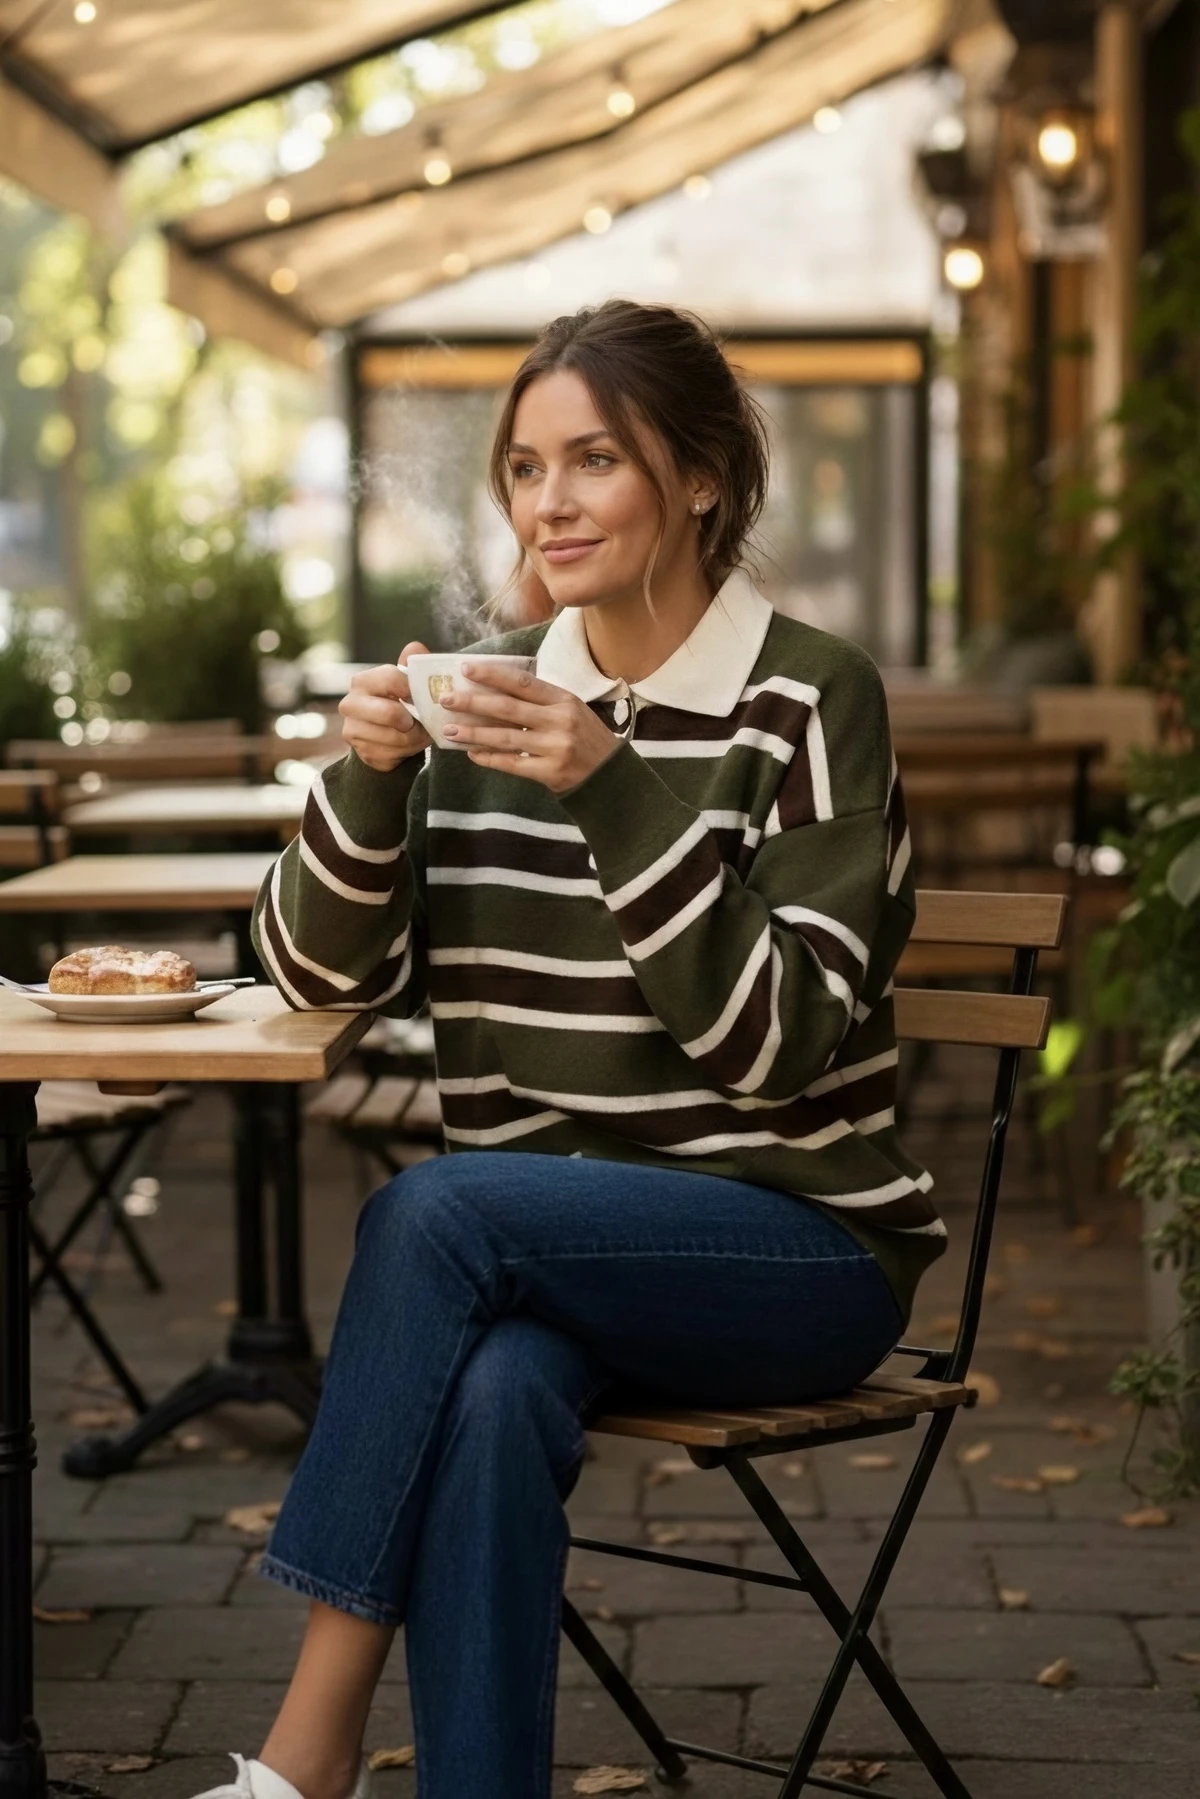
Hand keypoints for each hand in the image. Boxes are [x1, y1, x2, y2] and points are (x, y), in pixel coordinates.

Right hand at [339, 641, 431, 771]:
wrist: (385, 737)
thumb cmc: (400, 704)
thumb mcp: (409, 682)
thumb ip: (414, 664)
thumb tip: (415, 647)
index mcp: (363, 681)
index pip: (391, 679)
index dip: (412, 689)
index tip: (420, 697)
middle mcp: (350, 703)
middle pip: (390, 713)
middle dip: (412, 720)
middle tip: (417, 721)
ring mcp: (351, 729)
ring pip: (396, 737)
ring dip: (413, 738)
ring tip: (415, 733)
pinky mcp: (360, 751)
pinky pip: (393, 754)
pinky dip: (406, 751)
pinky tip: (405, 745)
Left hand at [440, 660, 619, 794]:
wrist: (610, 775)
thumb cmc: (585, 738)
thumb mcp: (570, 710)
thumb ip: (539, 700)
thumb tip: (494, 689)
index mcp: (563, 700)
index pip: (522, 682)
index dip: (492, 675)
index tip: (465, 670)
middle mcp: (559, 721)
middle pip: (508, 708)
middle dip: (473, 702)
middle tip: (446, 699)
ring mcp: (554, 748)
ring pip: (505, 738)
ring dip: (474, 733)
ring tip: (449, 730)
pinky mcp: (550, 772)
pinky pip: (512, 763)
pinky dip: (489, 758)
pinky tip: (471, 753)